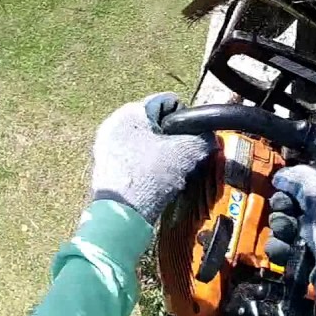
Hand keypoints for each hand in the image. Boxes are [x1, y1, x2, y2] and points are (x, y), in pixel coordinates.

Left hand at [91, 93, 212, 221]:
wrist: (123, 214)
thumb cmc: (150, 178)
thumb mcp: (186, 153)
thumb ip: (203, 138)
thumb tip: (210, 137)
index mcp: (130, 111)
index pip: (167, 102)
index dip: (185, 120)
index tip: (190, 138)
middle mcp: (114, 122)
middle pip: (155, 122)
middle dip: (171, 137)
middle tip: (181, 156)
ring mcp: (106, 144)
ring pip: (144, 140)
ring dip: (160, 152)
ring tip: (168, 171)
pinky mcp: (105, 164)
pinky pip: (133, 155)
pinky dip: (146, 163)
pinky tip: (154, 179)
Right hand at [265, 166, 315, 303]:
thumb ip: (300, 178)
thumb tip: (282, 176)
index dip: (307, 179)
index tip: (290, 182)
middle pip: (302, 200)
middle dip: (287, 204)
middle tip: (284, 208)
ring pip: (291, 223)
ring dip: (282, 226)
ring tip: (286, 231)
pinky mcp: (313, 258)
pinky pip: (289, 245)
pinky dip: (282, 246)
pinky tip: (282, 248)